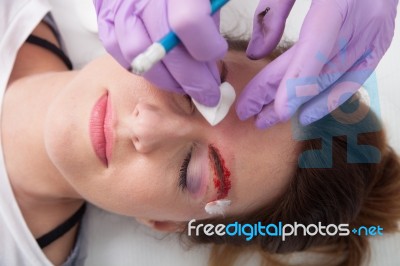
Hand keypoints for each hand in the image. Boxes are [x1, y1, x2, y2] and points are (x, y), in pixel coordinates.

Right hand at [93, 0, 227, 105]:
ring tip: (183, 84)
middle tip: (208, 93)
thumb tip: (209, 65)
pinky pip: (119, 53)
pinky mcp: (104, 17)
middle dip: (191, 79)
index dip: (206, 48)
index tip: (217, 57)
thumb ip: (207, 25)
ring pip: (138, 58)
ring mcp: (119, 8)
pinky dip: (142, 68)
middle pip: (164, 49)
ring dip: (166, 80)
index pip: (188, 22)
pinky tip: (160, 70)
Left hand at [236, 0, 398, 127]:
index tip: (274, 110)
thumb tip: (255, 54)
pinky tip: (306, 114)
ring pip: (334, 80)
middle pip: (318, 71)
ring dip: (300, 104)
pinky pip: (355, 78)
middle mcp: (362, 21)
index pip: (314, 50)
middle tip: (252, 116)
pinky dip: (331, 98)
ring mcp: (375, 34)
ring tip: (269, 119)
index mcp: (338, 0)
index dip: (295, 83)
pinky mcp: (380, 42)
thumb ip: (272, 14)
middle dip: (282, 97)